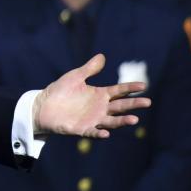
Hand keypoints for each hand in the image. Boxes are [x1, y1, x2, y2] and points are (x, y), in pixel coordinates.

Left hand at [33, 54, 149, 137]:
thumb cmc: (60, 91)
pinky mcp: (82, 129)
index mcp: (100, 95)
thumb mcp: (75, 77)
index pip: (119, 91)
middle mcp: (100, 108)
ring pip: (111, 121)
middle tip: (147, 102)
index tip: (143, 85)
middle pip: (120, 106)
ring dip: (122, 121)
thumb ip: (89, 69)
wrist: (43, 106)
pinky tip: (106, 134)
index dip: (130, 88)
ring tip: (134, 119)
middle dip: (133, 104)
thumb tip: (102, 56)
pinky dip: (99, 134)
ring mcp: (93, 120)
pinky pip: (92, 132)